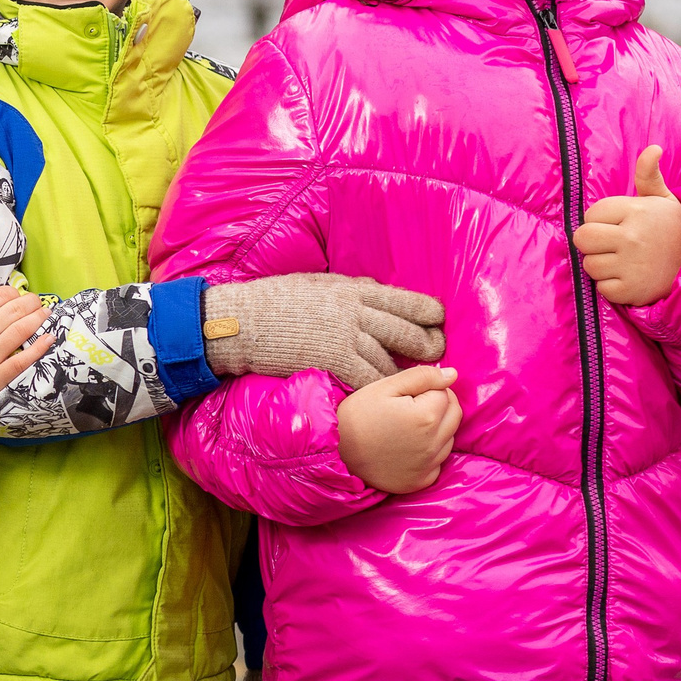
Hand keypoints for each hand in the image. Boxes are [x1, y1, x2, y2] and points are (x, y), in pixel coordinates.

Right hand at [0, 285, 54, 420]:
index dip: (12, 293)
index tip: (17, 295)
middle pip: (13, 311)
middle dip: (30, 302)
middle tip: (38, 302)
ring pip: (20, 331)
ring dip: (37, 319)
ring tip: (47, 313)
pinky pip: (21, 360)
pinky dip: (38, 348)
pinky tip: (49, 338)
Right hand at [202, 273, 446, 388]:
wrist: (243, 321)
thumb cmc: (277, 300)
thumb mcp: (321, 283)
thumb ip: (354, 289)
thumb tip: (379, 290)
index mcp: (359, 291)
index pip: (413, 303)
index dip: (432, 317)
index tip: (437, 326)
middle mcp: (359, 314)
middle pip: (411, 335)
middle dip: (429, 349)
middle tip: (434, 358)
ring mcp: (348, 340)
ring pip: (392, 363)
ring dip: (404, 377)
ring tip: (410, 386)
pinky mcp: (334, 362)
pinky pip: (371, 381)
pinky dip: (381, 390)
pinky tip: (385, 398)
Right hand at [335, 364, 460, 493]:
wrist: (335, 453)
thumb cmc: (357, 416)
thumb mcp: (384, 387)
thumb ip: (422, 376)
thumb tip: (453, 375)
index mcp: (427, 416)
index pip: (446, 393)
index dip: (427, 389)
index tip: (406, 394)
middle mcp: (434, 443)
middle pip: (454, 415)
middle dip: (439, 405)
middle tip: (412, 405)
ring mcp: (429, 465)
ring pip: (449, 438)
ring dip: (437, 428)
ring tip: (408, 427)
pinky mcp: (422, 481)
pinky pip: (438, 462)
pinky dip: (430, 453)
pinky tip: (408, 448)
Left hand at [572, 146, 680, 307]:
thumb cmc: (675, 230)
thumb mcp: (665, 200)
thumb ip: (648, 175)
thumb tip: (653, 148)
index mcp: (637, 211)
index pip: (590, 214)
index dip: (600, 221)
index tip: (619, 226)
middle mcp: (632, 237)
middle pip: (582, 239)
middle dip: (593, 243)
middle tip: (614, 245)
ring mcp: (631, 265)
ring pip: (589, 265)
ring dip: (603, 266)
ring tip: (627, 262)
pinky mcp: (631, 290)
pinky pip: (602, 288)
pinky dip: (613, 287)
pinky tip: (632, 279)